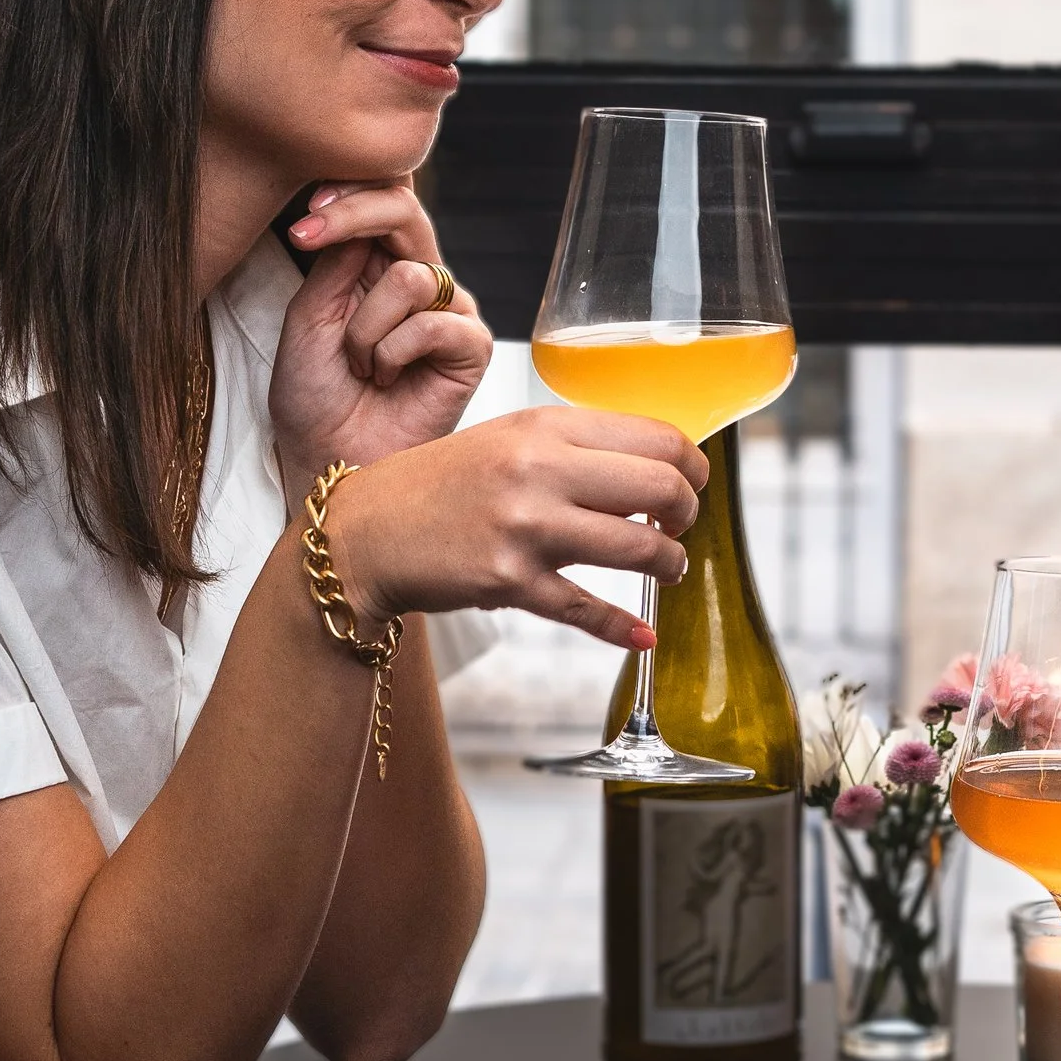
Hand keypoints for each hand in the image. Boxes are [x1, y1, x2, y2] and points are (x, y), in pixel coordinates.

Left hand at [269, 181, 491, 481]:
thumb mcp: (307, 317)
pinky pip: (434, 323)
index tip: (306, 209)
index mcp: (376, 266)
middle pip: (407, 211)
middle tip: (308, 234)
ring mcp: (447, 313)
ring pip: (410, 277)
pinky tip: (387, 381)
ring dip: (364, 328)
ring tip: (359, 366)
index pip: (382, 200)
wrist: (329, 462)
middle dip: (354, 214)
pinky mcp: (471, 348)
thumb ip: (335, 260)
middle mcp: (418, 281)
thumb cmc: (314, 399)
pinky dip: (394, 353)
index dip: (350, 188)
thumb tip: (360, 208)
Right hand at [325, 407, 705, 652]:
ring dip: (668, 564)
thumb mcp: (509, 439)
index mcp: (545, 427)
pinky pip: (588, 609)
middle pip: (661, 488)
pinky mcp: (510, 581)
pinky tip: (644, 633)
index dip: (692, 466)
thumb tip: (656, 467)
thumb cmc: (443, 485)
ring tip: (665, 568)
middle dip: (687, 513)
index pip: (657, 437)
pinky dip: (625, 628)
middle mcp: (539, 469)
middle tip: (679, 526)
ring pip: (637, 548)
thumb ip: (575, 447)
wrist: (369, 530)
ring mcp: (525, 527)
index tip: (691, 483)